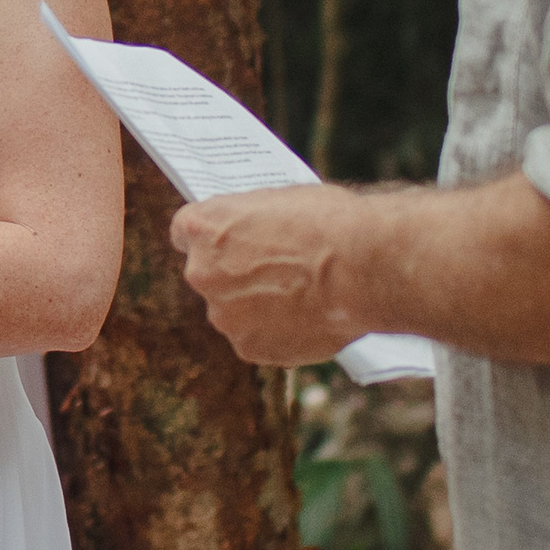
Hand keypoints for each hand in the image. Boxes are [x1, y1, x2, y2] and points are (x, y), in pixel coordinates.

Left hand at [169, 186, 369, 366]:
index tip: (230, 240)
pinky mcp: (250, 348)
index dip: (214, 237)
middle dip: (236, 274)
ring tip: (302, 297)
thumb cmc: (328, 223)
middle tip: (276, 271)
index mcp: (202, 227)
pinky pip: (259, 339)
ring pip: (234, 311)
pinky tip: (308, 318)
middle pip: (210, 276)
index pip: (187, 232)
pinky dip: (278, 332)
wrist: (362, 267)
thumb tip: (255, 234)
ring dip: (257, 307)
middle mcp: (201, 273)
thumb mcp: (280, 202)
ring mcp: (224, 316)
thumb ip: (253, 224)